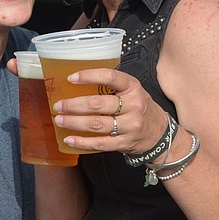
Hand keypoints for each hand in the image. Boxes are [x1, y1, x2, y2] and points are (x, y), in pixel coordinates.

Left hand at [51, 68, 165, 153]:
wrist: (160, 134)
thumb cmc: (140, 108)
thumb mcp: (133, 91)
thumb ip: (112, 86)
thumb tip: (77, 82)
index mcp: (133, 88)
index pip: (110, 77)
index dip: (89, 76)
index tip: (71, 78)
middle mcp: (133, 106)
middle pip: (98, 104)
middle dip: (73, 105)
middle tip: (58, 105)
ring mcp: (130, 126)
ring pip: (96, 124)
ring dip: (74, 122)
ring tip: (60, 120)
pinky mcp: (125, 143)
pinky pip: (100, 143)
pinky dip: (82, 142)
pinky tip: (69, 139)